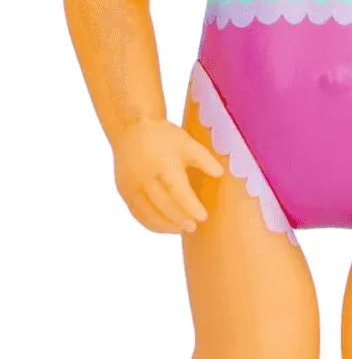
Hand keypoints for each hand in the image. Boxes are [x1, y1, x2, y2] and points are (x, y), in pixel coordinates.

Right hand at [112, 117, 220, 233]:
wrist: (132, 129)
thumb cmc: (164, 136)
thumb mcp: (188, 143)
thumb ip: (204, 159)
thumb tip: (220, 174)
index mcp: (163, 166)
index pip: (178, 192)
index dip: (190, 207)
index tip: (203, 217)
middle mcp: (145, 178)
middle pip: (163, 205)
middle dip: (179, 219)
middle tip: (193, 227)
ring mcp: (131, 186)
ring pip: (147, 212)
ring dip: (164, 225)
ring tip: (180, 229)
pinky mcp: (123, 190)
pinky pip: (136, 212)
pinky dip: (149, 222)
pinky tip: (163, 226)